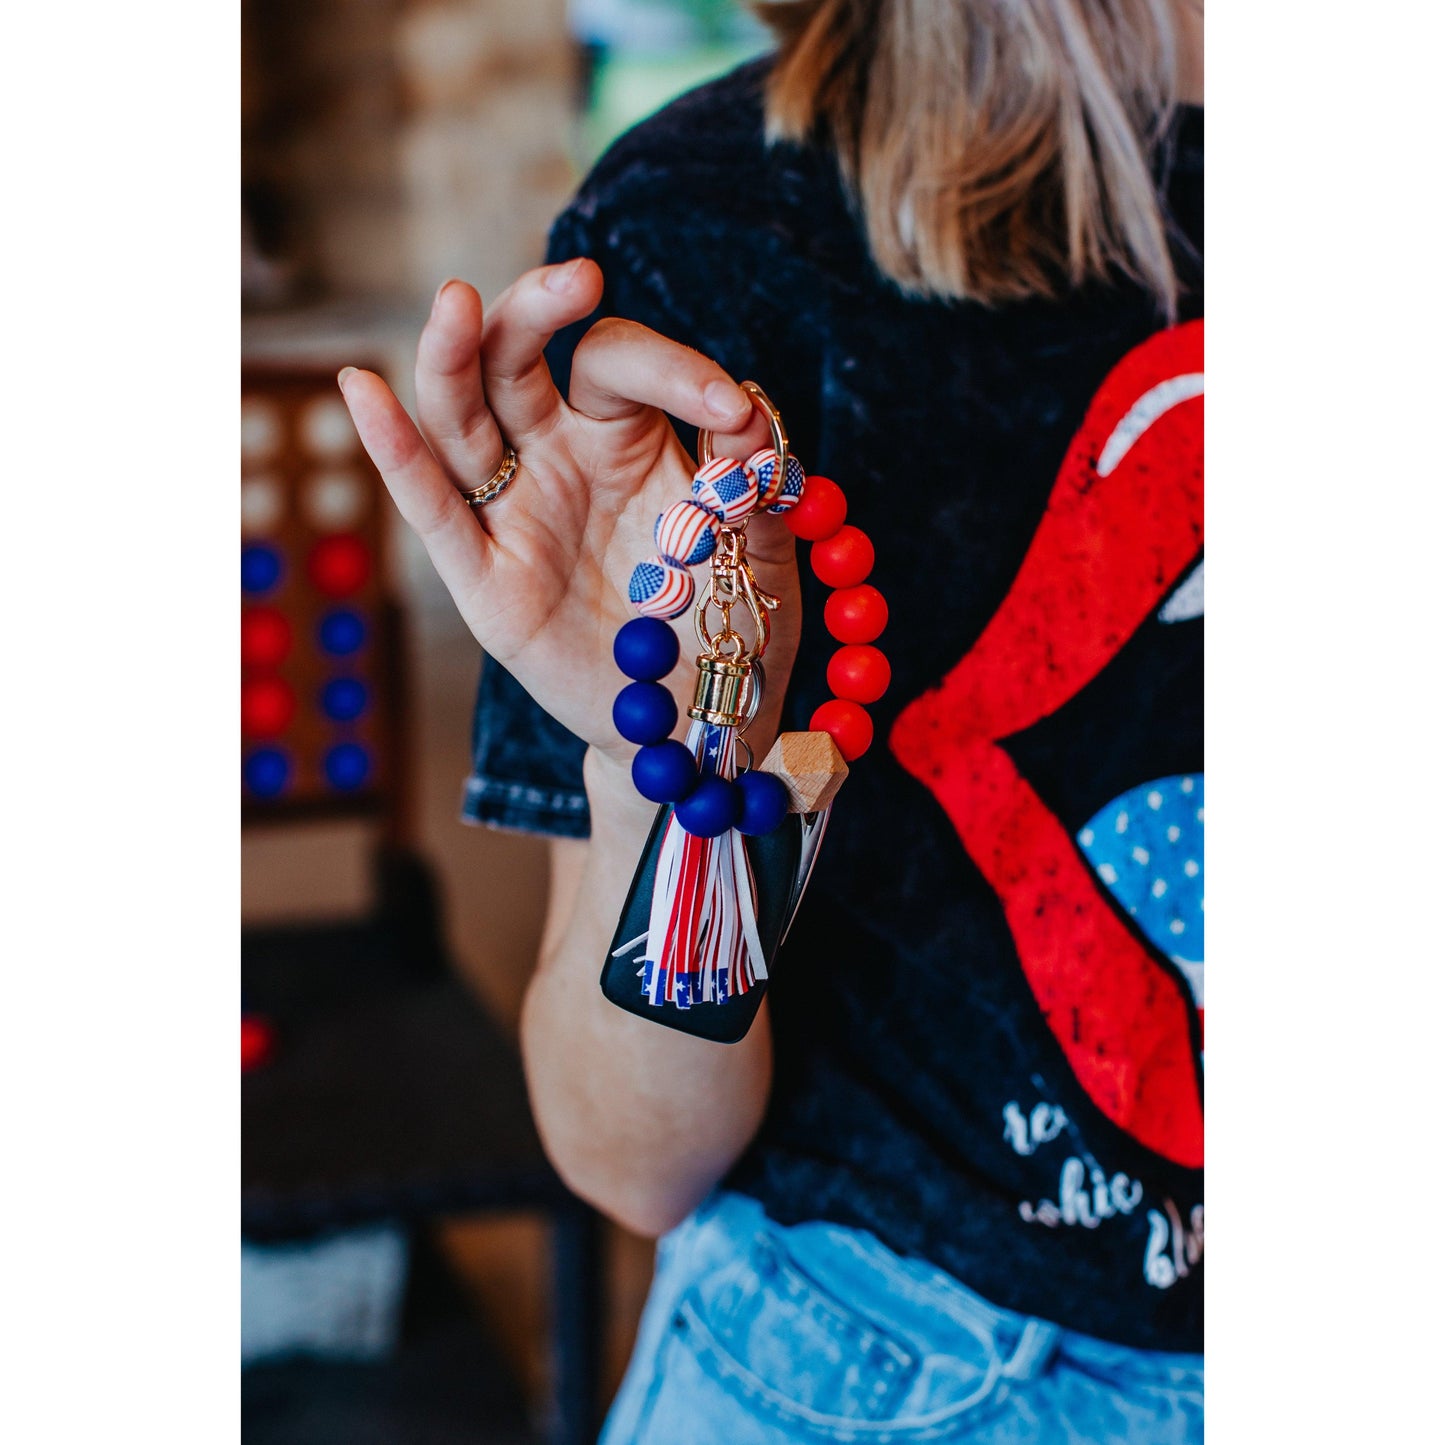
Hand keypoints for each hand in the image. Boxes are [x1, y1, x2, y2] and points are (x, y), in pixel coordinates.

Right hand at [339, 261, 801, 770]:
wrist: (700, 716)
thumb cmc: (729, 622)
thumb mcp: (761, 549)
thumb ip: (752, 481)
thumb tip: (748, 410)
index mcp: (626, 436)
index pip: (617, 363)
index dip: (671, 369)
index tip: (728, 411)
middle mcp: (559, 459)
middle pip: (517, 362)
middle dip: (534, 312)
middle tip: (576, 277)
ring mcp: (517, 515)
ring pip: (464, 421)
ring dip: (455, 359)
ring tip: (458, 302)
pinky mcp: (486, 582)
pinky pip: (435, 512)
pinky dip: (396, 454)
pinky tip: (363, 391)